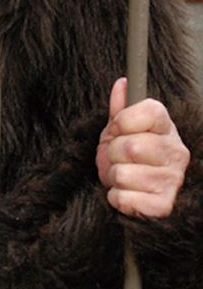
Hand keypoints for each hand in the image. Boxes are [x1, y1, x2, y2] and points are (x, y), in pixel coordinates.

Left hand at [96, 77, 189, 217]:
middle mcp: (176, 153)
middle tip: (118, 158)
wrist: (136, 191)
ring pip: (122, 174)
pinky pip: (123, 198)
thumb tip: (123, 83)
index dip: (124, 120)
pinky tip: (126, 193)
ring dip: (113, 177)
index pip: (149, 111)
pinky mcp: (163, 205)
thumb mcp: (120, 129)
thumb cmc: (128, 157)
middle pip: (130, 146)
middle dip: (112, 153)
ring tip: (122, 176)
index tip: (117, 128)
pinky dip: (116, 197)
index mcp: (166, 128)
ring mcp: (173, 180)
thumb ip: (120, 108)